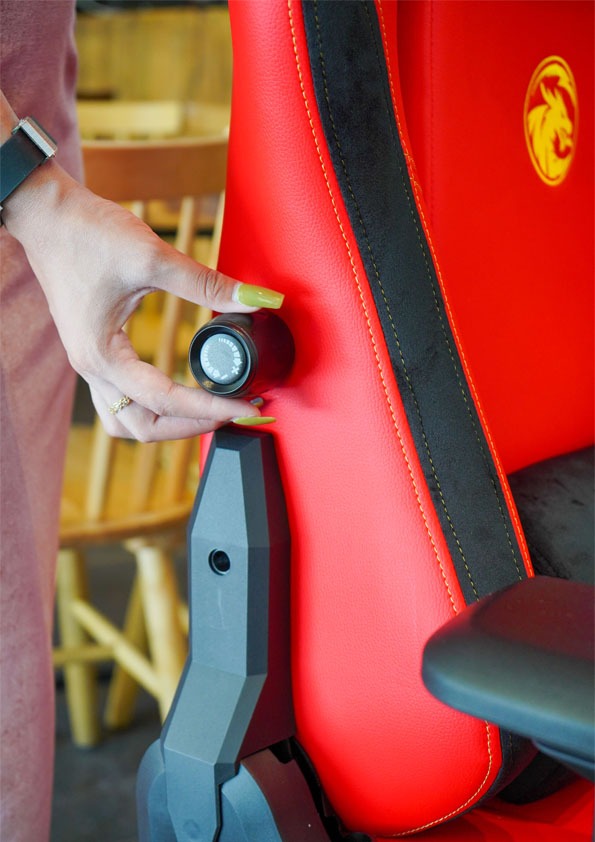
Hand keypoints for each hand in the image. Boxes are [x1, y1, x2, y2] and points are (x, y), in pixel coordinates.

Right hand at [3, 162, 283, 440]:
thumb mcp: (152, 256)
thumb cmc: (87, 233)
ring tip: (209, 412)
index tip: (247, 408)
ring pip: (128, 421)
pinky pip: (123, 400)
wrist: (47, 215)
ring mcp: (90, 363)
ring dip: (168, 425)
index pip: (166, 400)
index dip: (212, 409)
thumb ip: (205, 284)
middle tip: (235, 412)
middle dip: (193, 426)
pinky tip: (180, 394)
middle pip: (144, 427)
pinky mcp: (95, 352)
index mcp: (103, 354)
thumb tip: (256, 300)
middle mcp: (92, 369)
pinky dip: (153, 408)